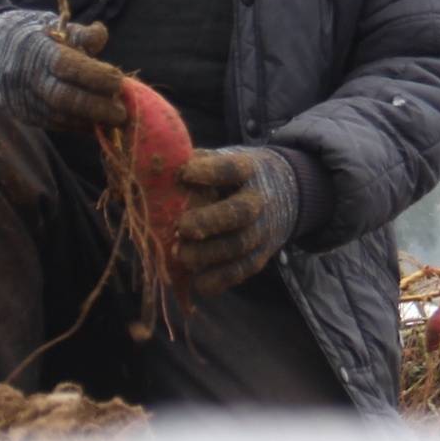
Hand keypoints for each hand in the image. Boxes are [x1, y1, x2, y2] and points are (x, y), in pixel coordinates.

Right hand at [0, 8, 128, 131]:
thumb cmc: (37, 39)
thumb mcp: (57, 27)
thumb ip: (81, 34)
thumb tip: (100, 33)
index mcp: (37, 50)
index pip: (66, 65)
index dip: (95, 75)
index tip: (119, 80)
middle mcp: (28, 77)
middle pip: (63, 98)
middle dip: (96, 107)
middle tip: (122, 113)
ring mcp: (24, 99)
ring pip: (60, 117)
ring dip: (90, 121)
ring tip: (113, 120)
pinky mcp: (25, 116)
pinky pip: (55, 125)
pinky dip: (78, 126)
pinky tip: (96, 124)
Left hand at [174, 146, 300, 296]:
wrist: (282, 194)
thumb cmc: (234, 178)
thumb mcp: (219, 160)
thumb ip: (192, 165)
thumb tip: (157, 172)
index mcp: (248, 170)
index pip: (231, 169)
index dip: (210, 171)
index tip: (184, 174)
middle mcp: (259, 200)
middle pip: (240, 212)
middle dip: (208, 221)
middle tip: (180, 227)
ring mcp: (262, 230)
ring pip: (238, 246)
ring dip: (205, 254)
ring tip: (179, 253)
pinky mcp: (259, 256)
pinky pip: (240, 272)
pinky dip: (216, 280)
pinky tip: (195, 279)